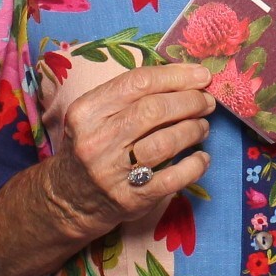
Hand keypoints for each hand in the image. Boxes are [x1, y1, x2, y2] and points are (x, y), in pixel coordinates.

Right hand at [43, 61, 214, 234]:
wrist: (69, 199)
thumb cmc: (93, 147)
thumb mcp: (96, 116)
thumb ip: (132, 96)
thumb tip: (185, 77)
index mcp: (86, 111)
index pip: (138, 82)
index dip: (176, 76)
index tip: (201, 76)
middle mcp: (96, 140)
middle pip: (154, 110)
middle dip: (190, 101)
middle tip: (206, 102)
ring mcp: (112, 172)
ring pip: (165, 142)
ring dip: (194, 130)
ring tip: (202, 127)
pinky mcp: (130, 198)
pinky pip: (173, 178)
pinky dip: (195, 165)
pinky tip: (202, 158)